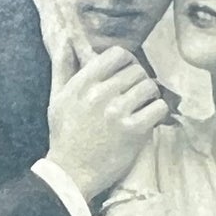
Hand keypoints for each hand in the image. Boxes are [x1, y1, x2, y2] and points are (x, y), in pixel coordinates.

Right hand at [47, 42, 170, 204]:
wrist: (71, 173)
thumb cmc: (64, 136)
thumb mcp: (57, 98)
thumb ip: (62, 68)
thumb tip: (66, 42)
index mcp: (84, 82)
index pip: (118, 54)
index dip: (127, 61)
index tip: (127, 73)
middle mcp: (101, 93)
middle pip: (137, 71)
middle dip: (139, 81)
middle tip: (136, 95)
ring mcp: (118, 112)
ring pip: (150, 87)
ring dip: (151, 96)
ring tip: (144, 106)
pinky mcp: (134, 131)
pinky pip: (159, 109)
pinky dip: (158, 113)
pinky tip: (149, 119)